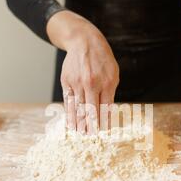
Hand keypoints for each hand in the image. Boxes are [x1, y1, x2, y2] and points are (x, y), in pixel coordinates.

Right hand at [47, 11, 118, 133]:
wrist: (84, 42)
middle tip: (90, 138)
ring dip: (78, 123)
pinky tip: (70, 122)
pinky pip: (68, 101)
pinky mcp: (67, 82)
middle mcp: (91, 83)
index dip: (103, 122)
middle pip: (91, 110)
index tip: (102, 133)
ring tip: (79, 134)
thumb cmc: (102, 60)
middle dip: (90, 126)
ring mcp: (77, 83)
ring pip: (78, 107)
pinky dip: (69, 113)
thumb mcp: (113, 74)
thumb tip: (107, 113)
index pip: (105, 108)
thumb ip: (110, 93)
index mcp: (106, 82)